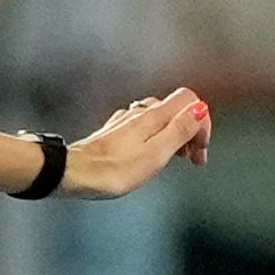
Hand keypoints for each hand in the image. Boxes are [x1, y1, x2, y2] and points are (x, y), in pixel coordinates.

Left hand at [64, 88, 210, 197]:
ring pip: (160, 116)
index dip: (202, 123)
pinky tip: (150, 152)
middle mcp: (140, 113)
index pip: (190, 100)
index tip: (200, 149)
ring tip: (174, 157)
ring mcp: (125, 121)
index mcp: (154, 117)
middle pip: (176, 108)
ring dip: (174, 133)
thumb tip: (201, 109)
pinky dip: (155, 136)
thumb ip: (179, 130)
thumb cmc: (111, 171)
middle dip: (191, 130)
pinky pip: (142, 125)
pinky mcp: (114, 132)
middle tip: (192, 157)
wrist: (72, 174)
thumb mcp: (155, 154)